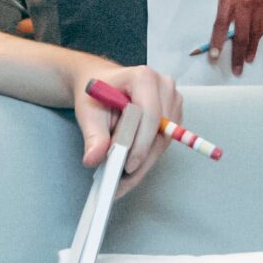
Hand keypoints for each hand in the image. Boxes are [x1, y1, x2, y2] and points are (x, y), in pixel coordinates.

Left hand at [73, 63, 179, 197]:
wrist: (102, 83)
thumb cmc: (96, 94)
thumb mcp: (88, 112)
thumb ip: (93, 135)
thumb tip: (93, 159)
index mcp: (143, 78)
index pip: (149, 114)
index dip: (140, 143)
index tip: (127, 167)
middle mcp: (164, 86)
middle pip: (160, 131)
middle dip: (142, 159)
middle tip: (122, 184)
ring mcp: (172, 100)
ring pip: (164, 140)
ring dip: (145, 162)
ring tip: (124, 181)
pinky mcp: (174, 114)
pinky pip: (164, 142)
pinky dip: (148, 157)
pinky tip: (131, 169)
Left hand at [208, 0, 262, 75]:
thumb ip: (225, 5)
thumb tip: (225, 25)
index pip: (221, 27)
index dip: (217, 43)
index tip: (214, 56)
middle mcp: (246, 2)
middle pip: (241, 35)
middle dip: (238, 54)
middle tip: (237, 68)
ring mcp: (261, 1)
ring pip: (257, 31)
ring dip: (252, 47)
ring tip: (248, 58)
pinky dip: (261, 31)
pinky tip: (258, 38)